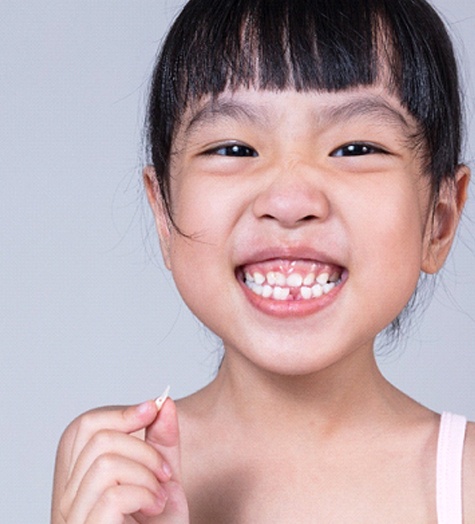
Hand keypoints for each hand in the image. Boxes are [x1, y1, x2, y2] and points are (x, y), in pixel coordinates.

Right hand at [55, 398, 188, 522]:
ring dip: (146, 473)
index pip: (84, 426)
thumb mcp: (163, 477)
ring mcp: (73, 517)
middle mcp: (67, 497)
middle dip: (142, 446)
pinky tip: (154, 509)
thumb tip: (163, 402)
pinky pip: (112, 494)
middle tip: (163, 472)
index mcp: (81, 478)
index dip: (122, 412)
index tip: (153, 409)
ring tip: (159, 494)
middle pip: (96, 437)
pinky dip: (144, 494)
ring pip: (105, 462)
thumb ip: (162, 441)